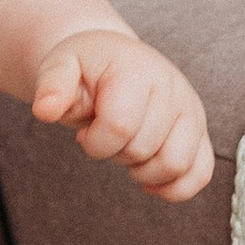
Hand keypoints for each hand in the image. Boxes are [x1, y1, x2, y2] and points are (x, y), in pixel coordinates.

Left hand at [28, 28, 214, 202]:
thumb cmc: (85, 67)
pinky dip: (174, 186)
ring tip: (126, 150)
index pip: (120, 127)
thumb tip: (44, 110)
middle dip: (114, 153)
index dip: (95, 142)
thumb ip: (51, 86)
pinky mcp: (200, 130)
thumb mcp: (60, 66)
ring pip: (176, 165)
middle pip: (143, 149)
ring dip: (143, 170)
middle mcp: (172, 87)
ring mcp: (190, 110)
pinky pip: (200, 173)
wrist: (112, 57)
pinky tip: (148, 177)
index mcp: (136, 69)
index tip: (85, 131)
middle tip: (104, 135)